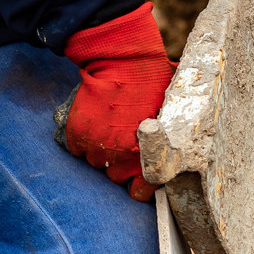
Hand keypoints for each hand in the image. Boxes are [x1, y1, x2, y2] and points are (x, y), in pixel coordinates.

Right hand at [63, 2, 173, 199]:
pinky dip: (81, 139)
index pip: (140, 191)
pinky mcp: (77, 133)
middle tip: (122, 143)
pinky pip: (76, 148)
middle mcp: (121, 156)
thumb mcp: (169, 117)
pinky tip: (93, 123)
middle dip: (119, 164)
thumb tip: (178, 154)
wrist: (122, 62)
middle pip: (115, 177)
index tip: (138, 182)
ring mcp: (97, 146)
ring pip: (94, 163)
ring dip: (99, 151)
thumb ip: (167, 141)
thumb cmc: (153, 85)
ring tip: (107, 130)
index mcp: (147, 156)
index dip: (139, 187)